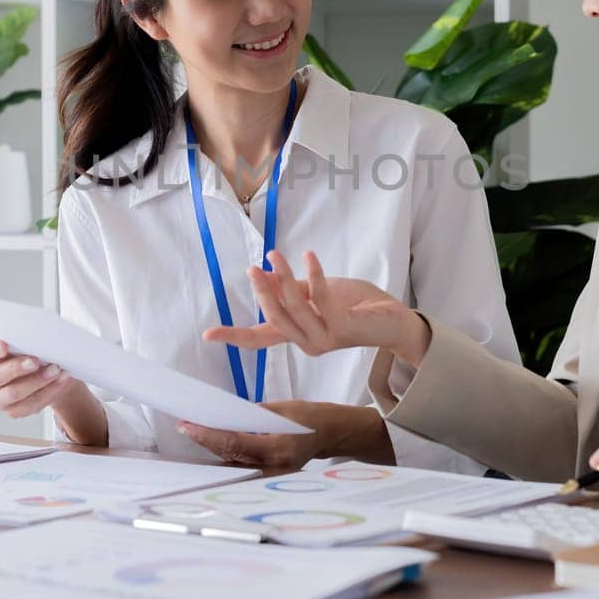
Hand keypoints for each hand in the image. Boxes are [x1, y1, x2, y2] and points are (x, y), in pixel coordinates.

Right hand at [0, 339, 106, 444]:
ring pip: (13, 393)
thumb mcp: (24, 342)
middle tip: (36, 360)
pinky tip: (60, 381)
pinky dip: (48, 392)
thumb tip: (36, 337)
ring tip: (55, 370)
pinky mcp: (13, 411)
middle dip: (17, 368)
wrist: (44, 372)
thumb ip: (23, 340)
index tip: (3, 345)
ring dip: (37, 381)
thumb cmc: (28, 353)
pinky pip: (30, 405)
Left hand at [176, 400, 393, 468]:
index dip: (208, 435)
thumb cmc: (307, 417)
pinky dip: (223, 456)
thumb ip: (251, 415)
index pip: (235, 443)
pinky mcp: (267, 479)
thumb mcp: (280, 409)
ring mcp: (270, 478)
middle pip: (228, 456)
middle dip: (204, 441)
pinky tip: (208, 445)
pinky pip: (239, 468)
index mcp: (277, 449)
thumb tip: (221, 415)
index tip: (187, 424)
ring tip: (191, 432)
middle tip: (183, 426)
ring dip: (210, 449)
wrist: (329, 435)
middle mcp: (272, 469)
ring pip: (231, 464)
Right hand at [201, 251, 429, 365]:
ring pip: (294, 308)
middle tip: (252, 267)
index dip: (234, 336)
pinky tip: (309, 257)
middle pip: (273, 319)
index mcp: (297, 335)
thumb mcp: (315, 293)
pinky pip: (322, 298)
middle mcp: (307, 343)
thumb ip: (290, 289)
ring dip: (284, 278)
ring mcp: (325, 339)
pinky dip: (314, 274)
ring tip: (275, 254)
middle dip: (261, 292)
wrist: (391, 319)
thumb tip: (262, 273)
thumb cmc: (353, 305)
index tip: (208, 335)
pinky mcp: (343, 328)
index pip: (259, 339)